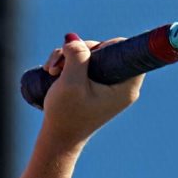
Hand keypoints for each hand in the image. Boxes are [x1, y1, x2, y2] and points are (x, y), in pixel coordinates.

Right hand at [39, 33, 142, 148]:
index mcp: (125, 87)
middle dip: (79, 51)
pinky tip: (53, 72)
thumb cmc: (66, 115)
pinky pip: (85, 64)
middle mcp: (121, 85)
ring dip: (69, 57)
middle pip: (105, 49)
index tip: (87, 54)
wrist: (58, 139)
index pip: (126, 51)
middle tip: (59, 64)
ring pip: (92, 55)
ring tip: (51, 70)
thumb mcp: (70, 83)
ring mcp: (108, 85)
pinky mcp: (96, 86)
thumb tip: (74, 38)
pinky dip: (68, 64)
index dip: (105, 45)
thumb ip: (76, 56)